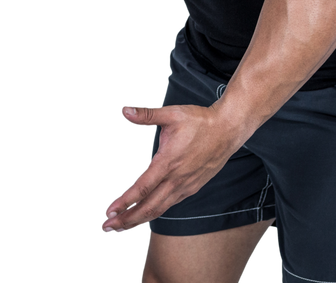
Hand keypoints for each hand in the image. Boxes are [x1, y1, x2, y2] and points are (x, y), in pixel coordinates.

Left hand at [99, 103, 244, 234]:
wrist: (228, 130)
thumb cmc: (199, 121)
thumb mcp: (172, 114)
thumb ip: (146, 114)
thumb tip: (123, 109)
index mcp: (169, 162)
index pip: (143, 187)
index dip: (125, 201)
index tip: (110, 210)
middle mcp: (177, 179)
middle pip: (149, 206)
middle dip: (127, 219)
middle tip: (107, 226)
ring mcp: (186, 186)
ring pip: (159, 209)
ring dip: (139, 219)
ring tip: (121, 226)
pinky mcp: (191, 187)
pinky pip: (169, 204)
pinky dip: (154, 213)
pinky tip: (143, 215)